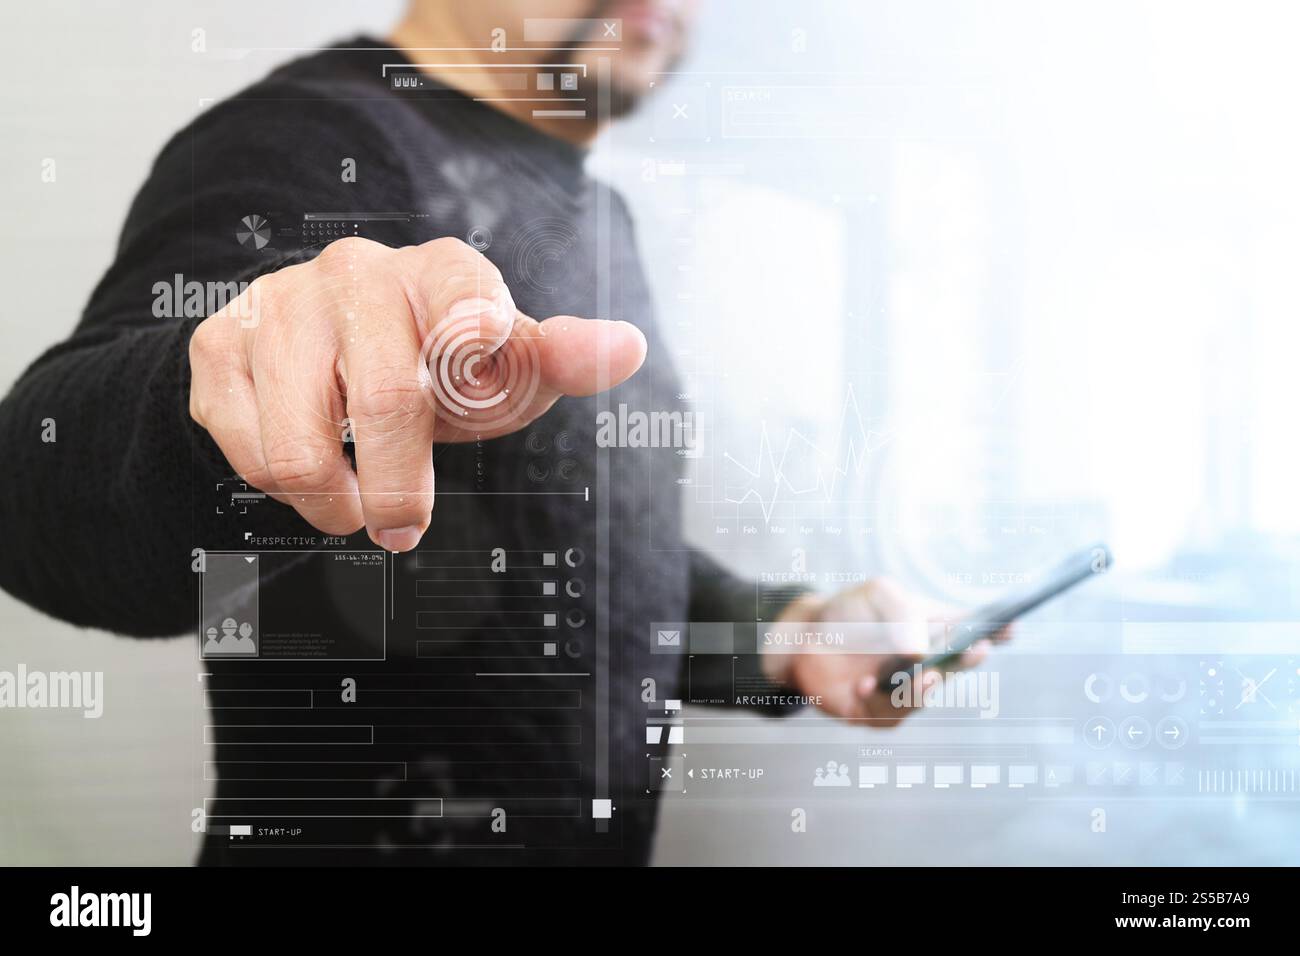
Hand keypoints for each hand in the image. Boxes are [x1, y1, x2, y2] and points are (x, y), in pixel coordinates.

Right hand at [188, 236, 645, 550]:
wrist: (337, 353)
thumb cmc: (440, 368)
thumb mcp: (507, 372)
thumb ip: (562, 362)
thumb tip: (627, 348)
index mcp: (441, 271)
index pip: (464, 299)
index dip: (472, 337)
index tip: (477, 362)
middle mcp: (357, 272)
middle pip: (385, 400)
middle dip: (401, 488)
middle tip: (405, 523)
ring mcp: (281, 304)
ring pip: (301, 448)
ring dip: (337, 502)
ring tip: (354, 496)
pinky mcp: (220, 346)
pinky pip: (247, 453)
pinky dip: (285, 487)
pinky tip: (309, 459)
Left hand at [766, 578, 1011, 725]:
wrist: (802, 638)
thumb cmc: (849, 612)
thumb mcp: (878, 595)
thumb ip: (903, 615)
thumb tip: (921, 652)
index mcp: (934, 630)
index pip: (974, 630)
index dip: (997, 631)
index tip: (1011, 627)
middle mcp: (927, 664)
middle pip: (956, 668)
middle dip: (967, 661)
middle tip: (973, 651)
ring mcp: (905, 691)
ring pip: (924, 697)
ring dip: (923, 688)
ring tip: (920, 676)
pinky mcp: (877, 712)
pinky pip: (885, 713)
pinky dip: (876, 699)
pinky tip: (864, 685)